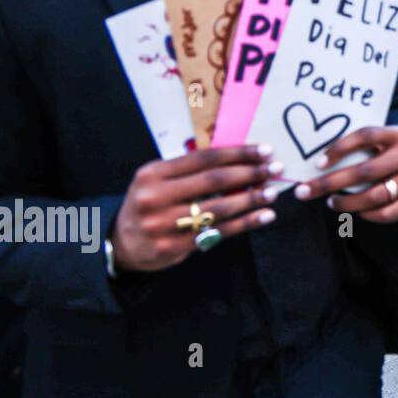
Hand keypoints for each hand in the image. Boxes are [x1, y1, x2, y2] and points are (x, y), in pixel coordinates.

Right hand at [110, 145, 280, 272]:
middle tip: (275, 168)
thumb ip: (189, 170)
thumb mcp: (158, 180)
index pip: (204, 158)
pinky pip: (219, 232)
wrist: (122, 243)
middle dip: (250, 173)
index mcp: (153, 173)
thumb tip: (240, 158)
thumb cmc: (150, 203)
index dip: (237, 153)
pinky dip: (246, 223)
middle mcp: (155, 197)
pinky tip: (265, 216)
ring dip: (252, 199)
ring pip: (219, 208)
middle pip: (214, 181)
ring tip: (273, 192)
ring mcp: (164, 224)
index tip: (264, 150)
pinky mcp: (174, 246)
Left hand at [294, 126, 397, 222]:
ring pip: (374, 196)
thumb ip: (360, 147)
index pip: (366, 136)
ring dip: (346, 203)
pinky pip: (385, 213)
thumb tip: (319, 161)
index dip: (341, 148)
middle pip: (365, 171)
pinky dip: (365, 215)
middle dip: (330, 183)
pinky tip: (355, 211)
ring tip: (330, 202)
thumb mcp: (382, 141)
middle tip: (305, 191)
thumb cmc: (391, 151)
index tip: (318, 163)